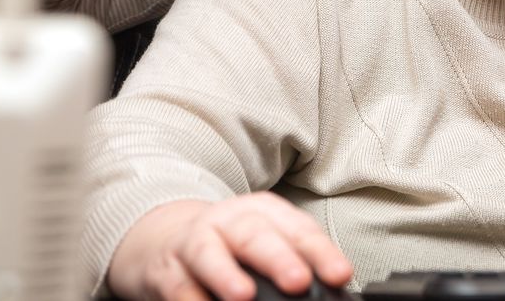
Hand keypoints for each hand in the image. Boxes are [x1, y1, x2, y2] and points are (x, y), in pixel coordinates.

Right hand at [107, 195, 352, 300]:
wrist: (164, 238)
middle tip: (298, 281)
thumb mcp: (265, 241)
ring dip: (225, 275)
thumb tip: (331, 288)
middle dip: (277, 258)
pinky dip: (190, 300)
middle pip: (254, 234)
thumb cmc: (230, 246)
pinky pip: (177, 286)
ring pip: (208, 253)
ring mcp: (194, 243)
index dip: (321, 252)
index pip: (297, 229)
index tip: (340, 275)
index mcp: (262, 212)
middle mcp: (228, 222)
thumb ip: (296, 262)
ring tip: (242, 296)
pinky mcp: (166, 270)